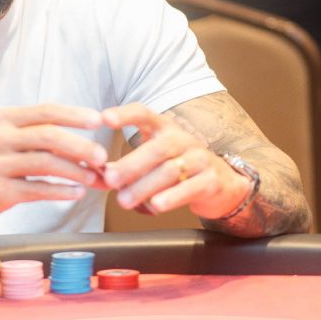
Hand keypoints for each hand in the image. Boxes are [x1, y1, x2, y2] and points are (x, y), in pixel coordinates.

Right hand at [0, 105, 105, 224]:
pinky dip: (60, 191)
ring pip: (46, 163)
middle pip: (49, 136)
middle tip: (102, 156)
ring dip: (75, 171)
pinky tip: (75, 193)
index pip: (45, 112)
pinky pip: (36, 189)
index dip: (74, 115)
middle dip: (81, 146)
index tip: (98, 120)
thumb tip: (75, 140)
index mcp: (3, 119)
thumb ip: (30, 134)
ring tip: (94, 178)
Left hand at [100, 103, 250, 219]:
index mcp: (164, 128)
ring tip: (124, 200)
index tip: (105, 118)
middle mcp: (182, 139)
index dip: (125, 114)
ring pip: (170, 171)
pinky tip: (155, 205)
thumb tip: (99, 176)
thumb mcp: (152, 161)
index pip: (144, 114)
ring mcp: (199, 159)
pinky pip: (189, 188)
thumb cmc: (177, 169)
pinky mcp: (210, 181)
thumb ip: (127, 167)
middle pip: (156, 148)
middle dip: (131, 164)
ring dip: (144, 187)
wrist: (221, 184)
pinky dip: (171, 197)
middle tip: (111, 178)